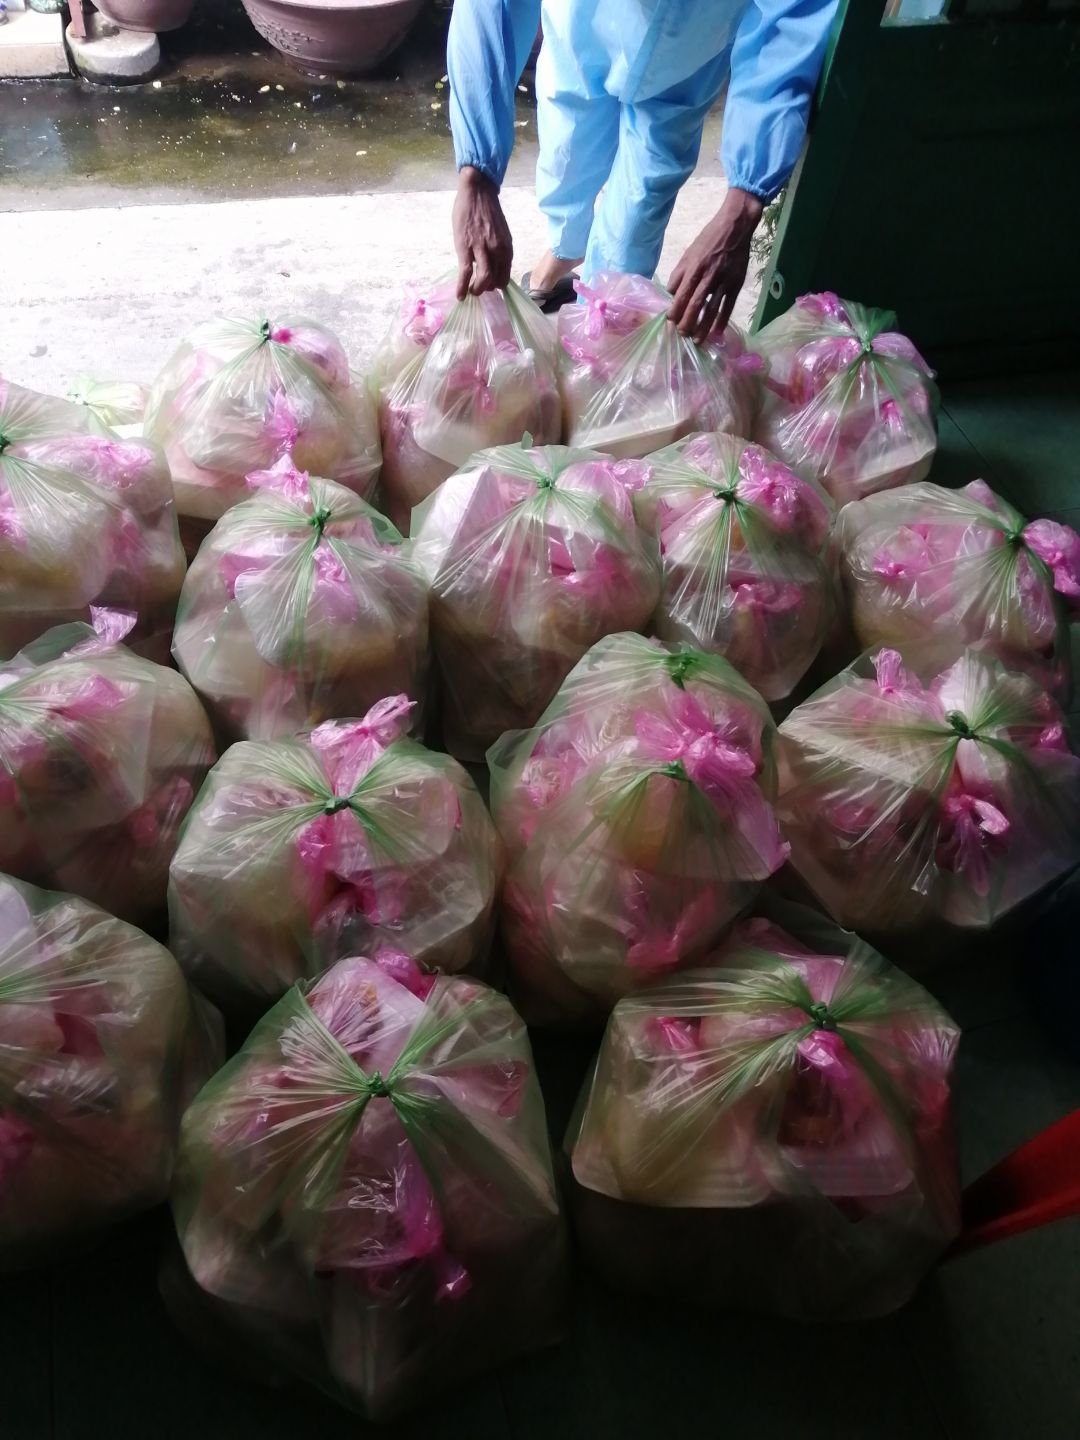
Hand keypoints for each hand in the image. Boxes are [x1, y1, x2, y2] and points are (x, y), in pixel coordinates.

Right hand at [453, 166, 513, 299]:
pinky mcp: (465, 248)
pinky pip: (466, 273)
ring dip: (477, 290)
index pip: (505, 276)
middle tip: (479, 288)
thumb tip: (494, 265)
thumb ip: (499, 249)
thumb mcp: (500, 232)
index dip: (497, 284)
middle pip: (495, 281)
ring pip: (483, 280)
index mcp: (507, 247)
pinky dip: (462, 287)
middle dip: (487, 288)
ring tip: (471, 292)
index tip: (490, 285)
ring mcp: (481, 249)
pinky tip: (459, 295)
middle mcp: (497, 250)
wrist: (476, 191)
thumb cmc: (487, 210)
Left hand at [667, 188, 764, 343]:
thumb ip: (679, 274)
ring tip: (697, 340)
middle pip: (695, 306)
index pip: (681, 295)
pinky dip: (722, 320)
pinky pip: (728, 306)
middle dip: (687, 323)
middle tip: (682, 335)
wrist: (735, 226)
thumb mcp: (688, 253)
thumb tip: (671, 294)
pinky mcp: (736, 283)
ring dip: (703, 327)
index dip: (674, 311)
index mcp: (693, 269)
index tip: (671, 322)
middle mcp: (707, 277)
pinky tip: (717, 332)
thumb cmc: (708, 240)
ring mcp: (723, 281)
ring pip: (711, 309)